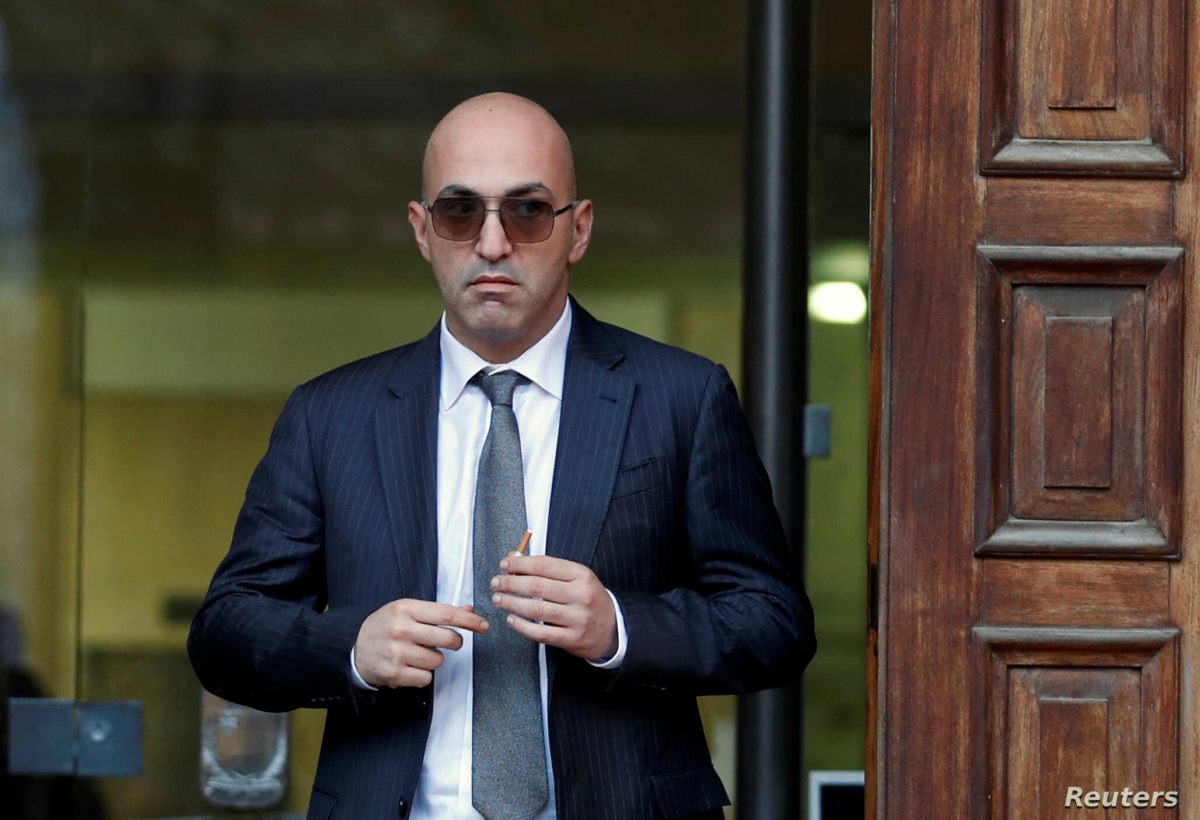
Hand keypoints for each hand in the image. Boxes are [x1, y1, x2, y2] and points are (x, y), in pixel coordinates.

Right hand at [354, 599, 488, 687]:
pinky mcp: (394, 674)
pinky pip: (426, 678)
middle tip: (448, 642)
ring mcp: (397, 653)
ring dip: (435, 659)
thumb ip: (438, 611)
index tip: (484, 626)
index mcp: (406, 609)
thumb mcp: (407, 611)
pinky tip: (410, 666)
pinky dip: (423, 674)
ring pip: (438, 660)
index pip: (446, 614)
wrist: (355, 649)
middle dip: (455, 642)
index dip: (469, 621)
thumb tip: (469, 610)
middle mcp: (402, 630)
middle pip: (448, 639)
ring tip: (419, 654)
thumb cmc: (387, 626)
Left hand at [490, 553, 616, 660]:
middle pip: (538, 586)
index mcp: (582, 575)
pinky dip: (522, 626)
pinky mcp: (572, 638)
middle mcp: (581, 595)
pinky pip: (541, 633)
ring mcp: (577, 618)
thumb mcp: (576, 578)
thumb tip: (514, 558)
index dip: (520, 563)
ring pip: (537, 609)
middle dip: (511, 583)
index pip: (544, 565)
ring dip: (512, 603)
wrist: (613, 628)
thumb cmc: (588, 599)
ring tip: (498, 599)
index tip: (505, 564)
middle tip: (496, 582)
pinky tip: (511, 619)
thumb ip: (547, 569)